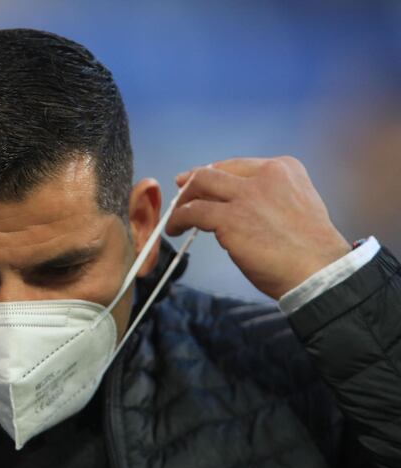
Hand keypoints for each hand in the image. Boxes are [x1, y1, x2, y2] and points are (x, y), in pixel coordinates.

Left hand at [165, 156, 350, 299]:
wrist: (319, 272)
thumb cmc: (309, 251)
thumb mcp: (295, 207)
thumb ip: (270, 198)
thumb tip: (236, 205)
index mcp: (285, 169)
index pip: (238, 165)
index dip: (215, 173)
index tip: (201, 182)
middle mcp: (266, 175)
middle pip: (215, 171)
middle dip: (193, 182)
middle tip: (181, 193)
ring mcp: (247, 195)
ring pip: (200, 186)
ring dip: (183, 202)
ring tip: (176, 218)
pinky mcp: (230, 217)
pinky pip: (193, 212)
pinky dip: (179, 219)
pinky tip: (176, 230)